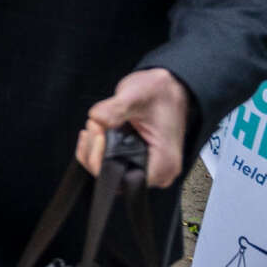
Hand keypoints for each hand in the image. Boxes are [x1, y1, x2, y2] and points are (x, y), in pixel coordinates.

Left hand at [77, 67, 190, 187]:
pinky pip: (113, 164)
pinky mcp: (140, 161)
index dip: (100, 159)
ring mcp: (150, 168)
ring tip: (96, 124)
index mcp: (163, 163)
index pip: (121, 179)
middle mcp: (159, 172)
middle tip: (94, 124)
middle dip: (95, 151)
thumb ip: (115, 108)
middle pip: (113, 177)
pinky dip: (98, 150)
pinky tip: (96, 132)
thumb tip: (96, 119)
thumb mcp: (137, 95)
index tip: (97, 133)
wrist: (172, 88)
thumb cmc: (162, 93)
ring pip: (110, 171)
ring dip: (94, 149)